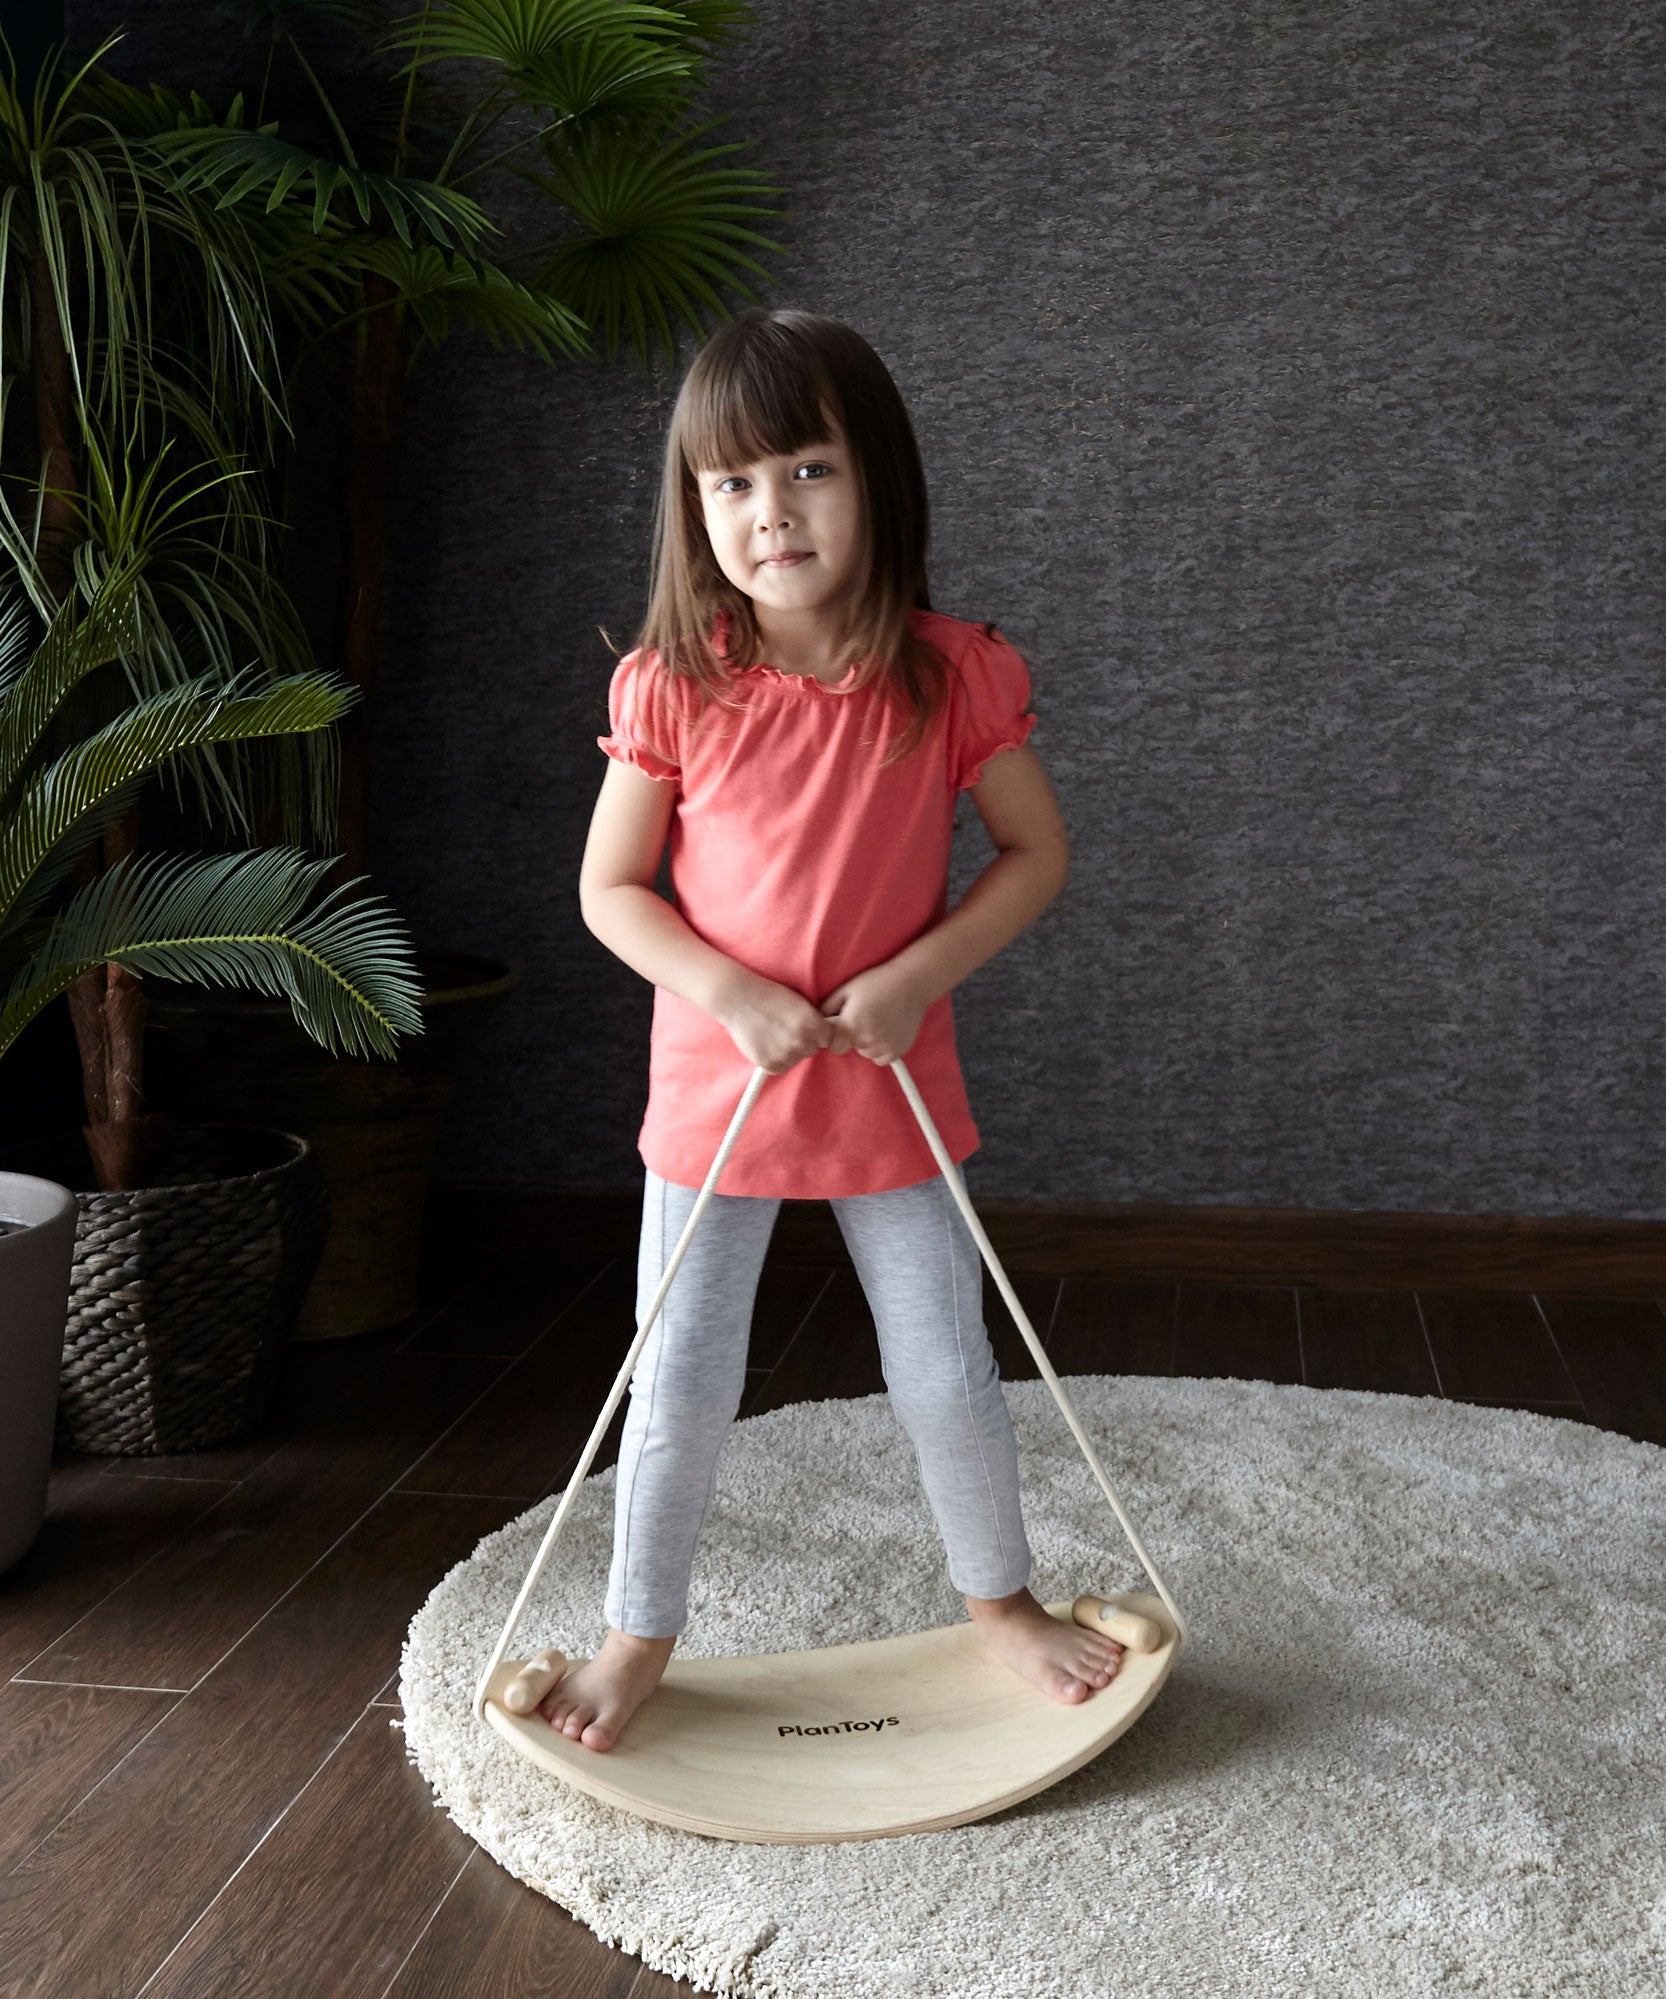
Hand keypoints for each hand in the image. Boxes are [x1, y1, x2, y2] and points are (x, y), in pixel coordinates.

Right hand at [715, 971, 834, 1074]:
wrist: (740, 999)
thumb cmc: (770, 996)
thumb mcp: (801, 1004)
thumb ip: (814, 1022)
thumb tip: (824, 1038)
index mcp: (815, 1026)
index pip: (827, 1039)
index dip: (816, 1032)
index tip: (803, 1025)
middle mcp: (802, 1042)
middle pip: (810, 1050)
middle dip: (801, 1042)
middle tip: (782, 1028)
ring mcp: (786, 1055)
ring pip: (794, 1059)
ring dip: (786, 1051)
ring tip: (771, 1033)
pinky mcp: (770, 1064)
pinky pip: (779, 1067)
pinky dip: (773, 1059)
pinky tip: (764, 1042)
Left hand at [818, 962, 928, 1064]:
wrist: (911, 983)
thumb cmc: (877, 982)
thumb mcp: (846, 989)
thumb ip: (827, 1008)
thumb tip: (816, 1023)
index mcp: (852, 1026)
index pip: (834, 1046)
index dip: (836, 1035)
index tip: (843, 1024)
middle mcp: (868, 1040)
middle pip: (850, 1049)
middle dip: (852, 1037)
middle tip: (864, 1017)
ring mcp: (885, 1047)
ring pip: (867, 1053)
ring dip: (868, 1042)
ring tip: (878, 1020)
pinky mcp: (898, 1052)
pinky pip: (881, 1057)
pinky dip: (882, 1047)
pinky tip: (887, 1029)